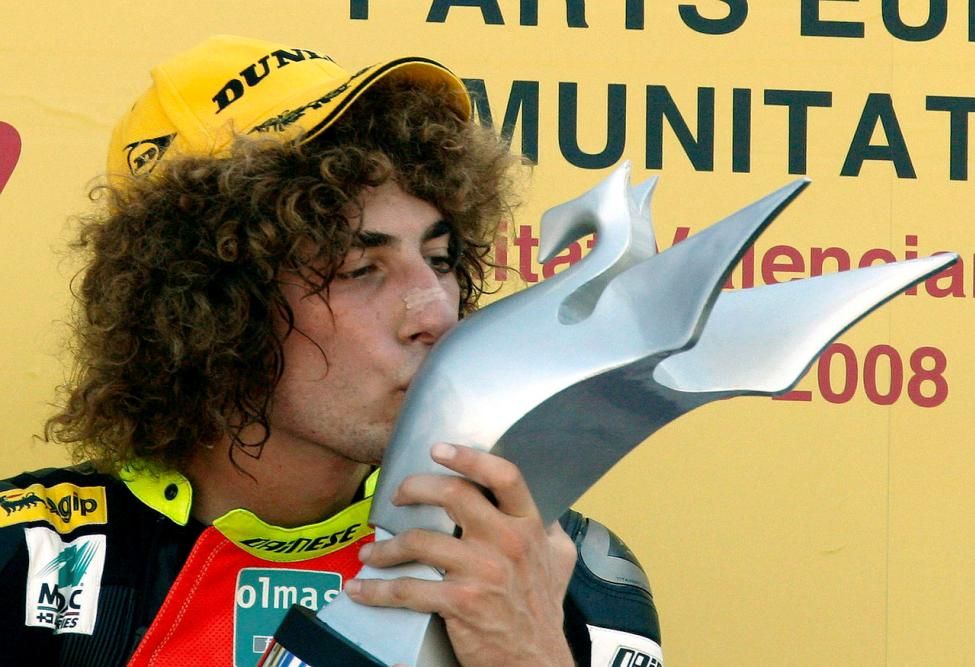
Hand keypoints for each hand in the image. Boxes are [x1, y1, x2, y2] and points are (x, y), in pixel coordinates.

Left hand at [345, 442, 576, 666]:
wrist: (536, 660)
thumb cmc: (542, 609)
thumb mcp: (560, 560)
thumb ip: (548, 529)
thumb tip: (540, 506)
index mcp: (528, 526)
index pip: (503, 477)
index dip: (468, 457)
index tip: (439, 449)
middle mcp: (506, 542)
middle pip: (453, 494)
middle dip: (415, 488)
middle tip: (397, 496)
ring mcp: (482, 571)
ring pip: (419, 541)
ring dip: (386, 546)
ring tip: (372, 552)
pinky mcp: (460, 602)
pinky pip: (407, 588)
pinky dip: (377, 589)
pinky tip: (361, 588)